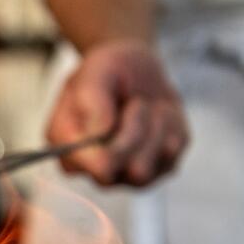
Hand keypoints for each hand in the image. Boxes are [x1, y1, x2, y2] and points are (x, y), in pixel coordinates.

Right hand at [47, 40, 188, 185]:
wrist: (133, 68)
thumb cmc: (106, 74)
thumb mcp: (94, 76)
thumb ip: (93, 105)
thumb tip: (101, 133)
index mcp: (71, 154)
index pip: (99, 168)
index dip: (113, 144)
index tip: (115, 114)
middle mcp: (97, 172)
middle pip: (128, 169)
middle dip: (135, 129)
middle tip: (133, 103)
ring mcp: (128, 174)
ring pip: (148, 168)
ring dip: (153, 129)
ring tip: (143, 107)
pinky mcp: (160, 166)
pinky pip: (172, 153)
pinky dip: (169, 127)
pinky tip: (157, 114)